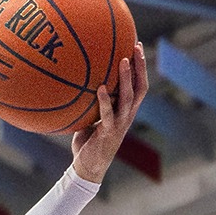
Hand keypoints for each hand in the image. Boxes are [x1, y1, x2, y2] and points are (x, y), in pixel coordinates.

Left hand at [70, 42, 148, 182]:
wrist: (88, 168)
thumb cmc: (87, 142)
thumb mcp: (90, 118)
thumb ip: (89, 102)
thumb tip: (76, 82)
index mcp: (125, 111)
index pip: (138, 85)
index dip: (140, 67)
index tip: (136, 46)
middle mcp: (127, 116)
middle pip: (139, 87)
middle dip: (140, 67)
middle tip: (135, 47)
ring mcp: (120, 124)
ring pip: (127, 98)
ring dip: (126, 79)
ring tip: (123, 61)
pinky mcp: (108, 133)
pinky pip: (109, 114)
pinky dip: (105, 101)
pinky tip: (100, 88)